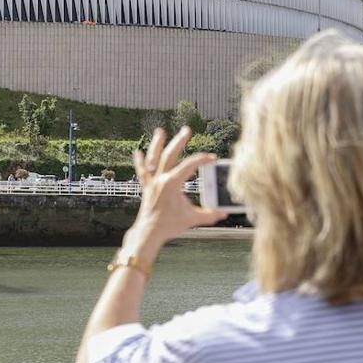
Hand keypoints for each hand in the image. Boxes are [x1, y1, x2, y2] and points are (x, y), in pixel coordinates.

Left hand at [126, 127, 225, 260]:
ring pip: (153, 159)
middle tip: (187, 129)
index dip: (201, 160)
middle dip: (179, 141)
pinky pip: (142, 171)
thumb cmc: (169, 225)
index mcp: (171, 184)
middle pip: (169, 155)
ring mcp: (151, 182)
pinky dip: (140, 162)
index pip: (188, 166)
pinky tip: (137, 152)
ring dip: (156, 144)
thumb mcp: (192, 219)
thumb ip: (209, 215)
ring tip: (160, 131)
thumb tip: (224, 213)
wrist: (149, 232)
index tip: (212, 159)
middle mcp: (159, 180)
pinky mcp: (146, 187)